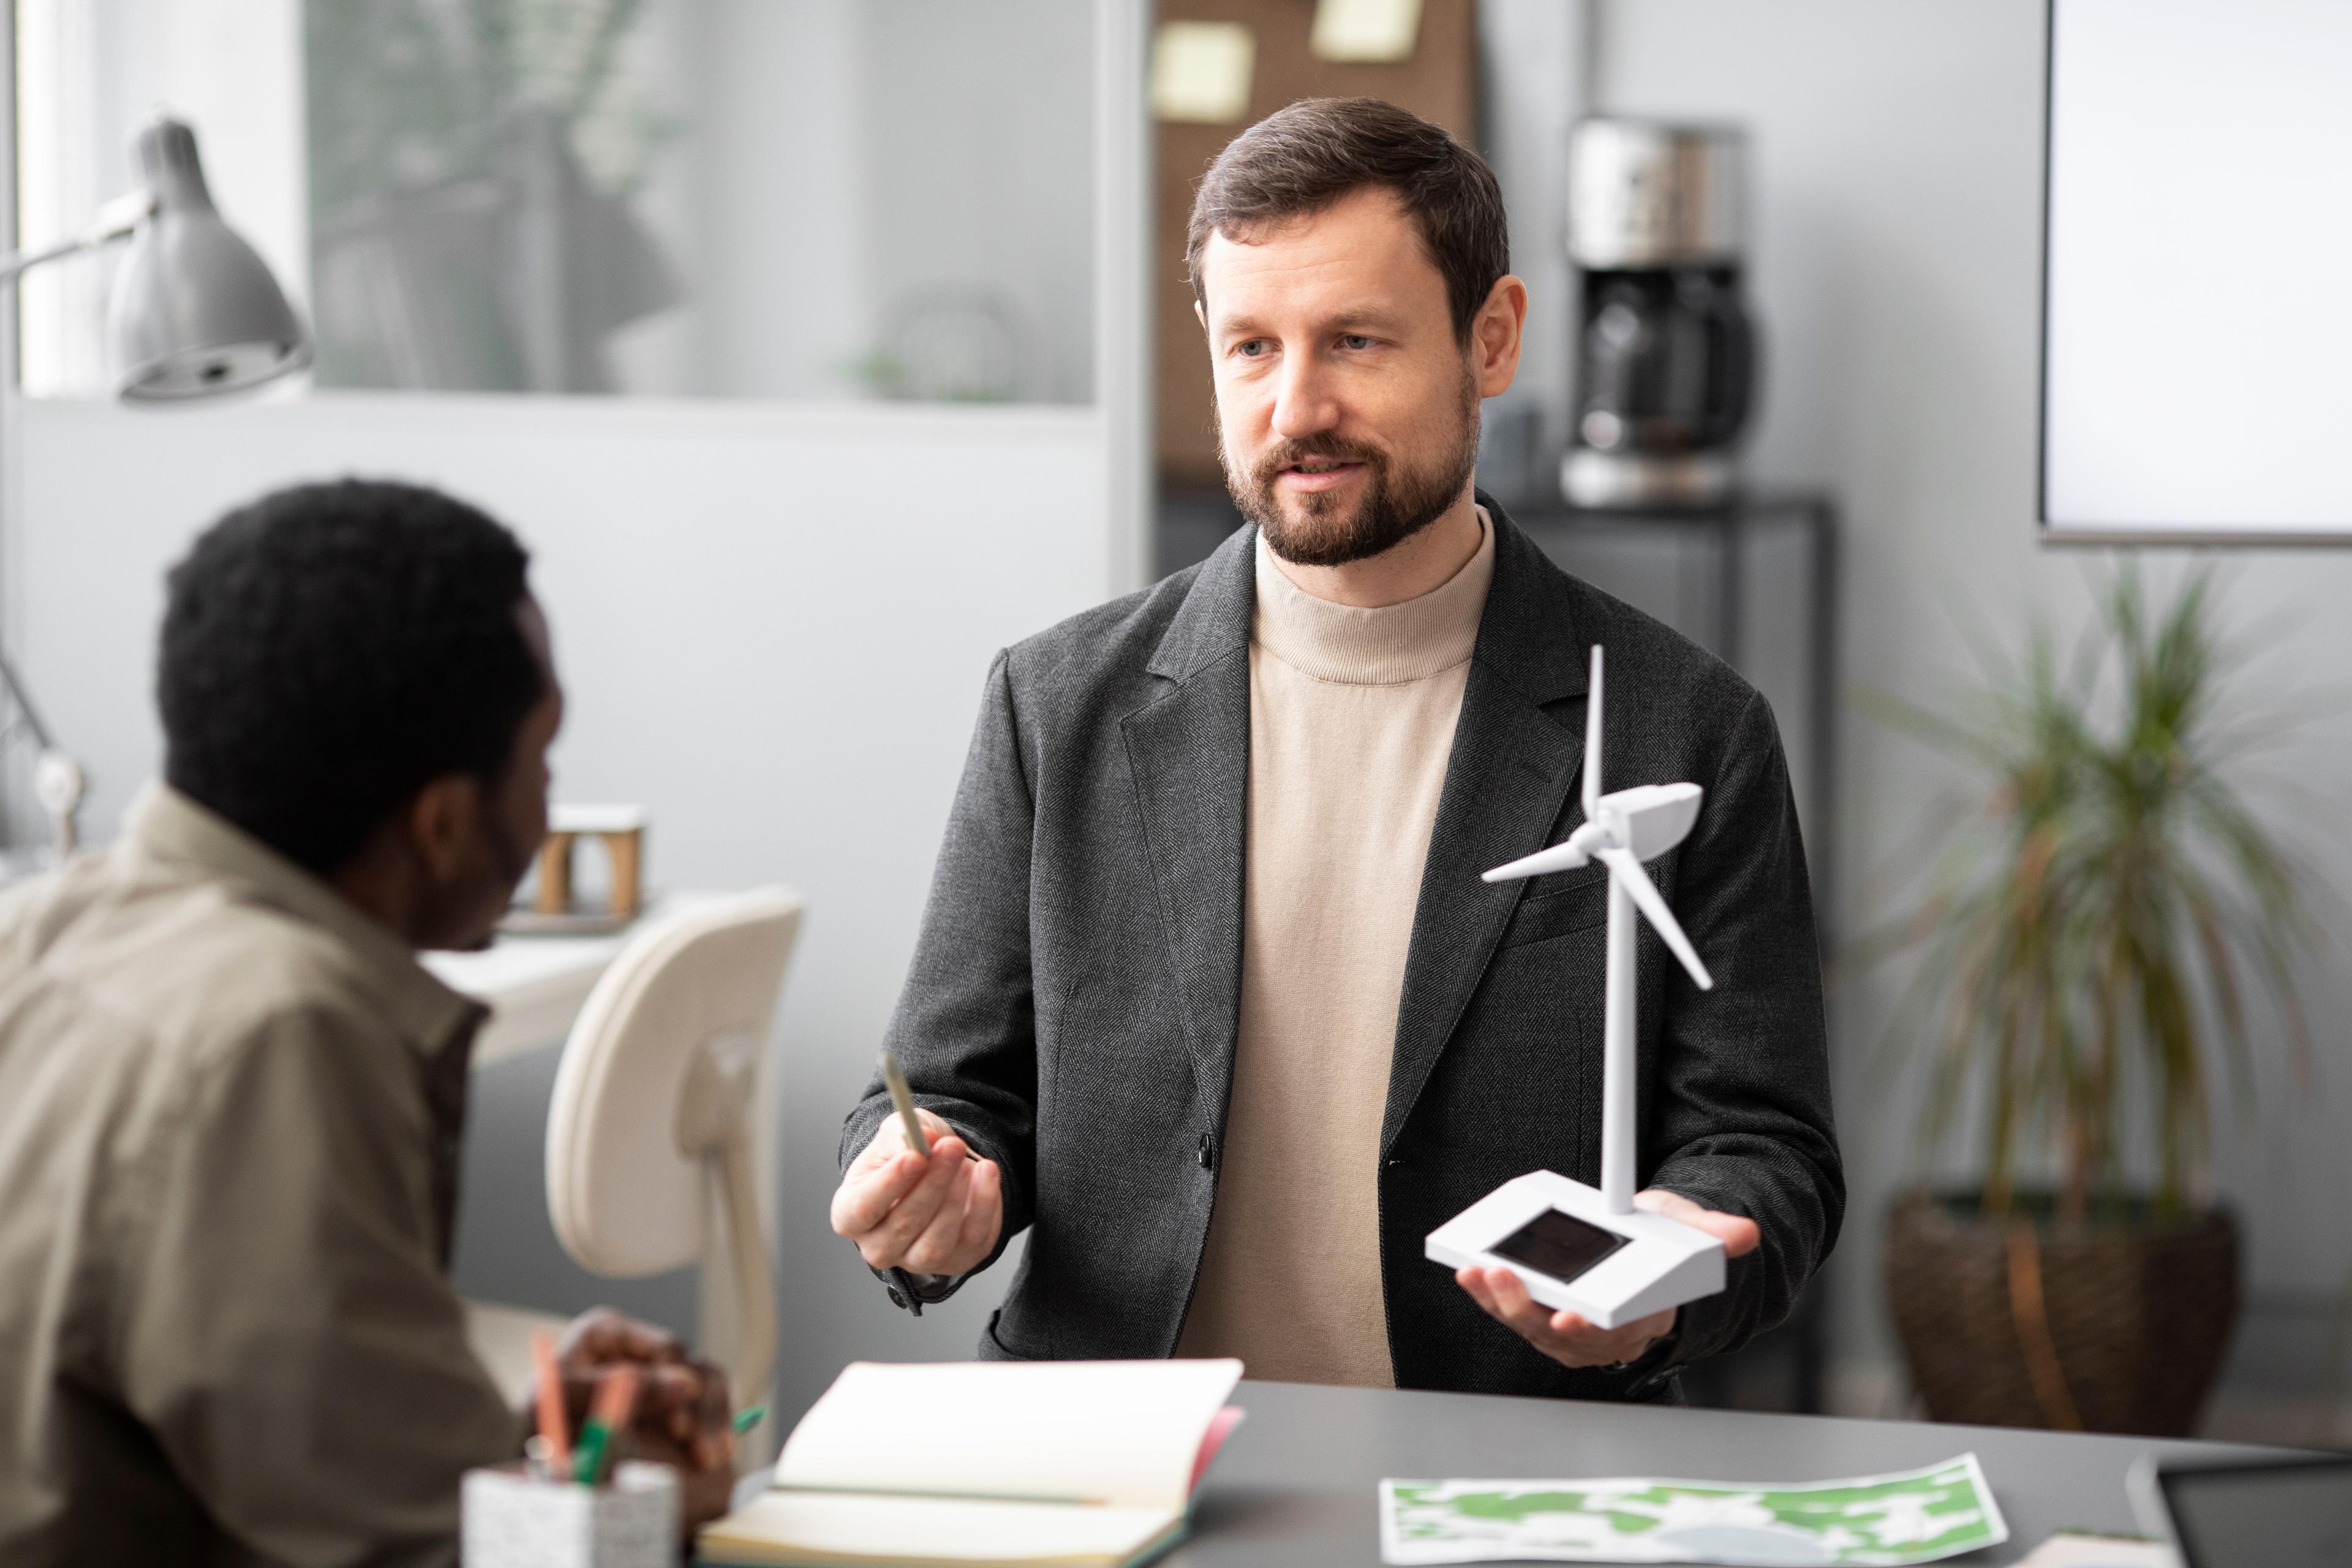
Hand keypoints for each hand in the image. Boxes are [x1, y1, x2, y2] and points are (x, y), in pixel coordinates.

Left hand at [547, 1308, 735, 1531]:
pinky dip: (714, 1425)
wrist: (514, 1447)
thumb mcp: (563, 1397)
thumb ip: (616, 1386)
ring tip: (715, 1457)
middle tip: (705, 1452)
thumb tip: (681, 1384)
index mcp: (609, 1331)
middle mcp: (638, 1346)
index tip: (679, 1428)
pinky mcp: (664, 1398)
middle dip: (704, 1409)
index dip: (680, 1384)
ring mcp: (654, 1371)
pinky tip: (719, 1450)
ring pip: (706, 1381)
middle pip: (693, 1364)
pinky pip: (704, 1402)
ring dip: (715, 1418)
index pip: (666, 1347)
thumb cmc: (530, 1414)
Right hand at [830, 1107, 1002, 1277]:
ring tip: (967, 1162)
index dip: (889, 1184)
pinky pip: (973, 1239)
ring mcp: (916, 1260)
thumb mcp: (895, 1134)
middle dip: (933, 1183)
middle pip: (903, 1225)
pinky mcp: (956, 1261)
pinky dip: (984, 1203)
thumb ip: (901, 1135)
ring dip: (956, 1197)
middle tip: (952, 1147)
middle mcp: (878, 1246)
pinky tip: (986, 1172)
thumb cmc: (906, 1155)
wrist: (937, 1170)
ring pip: (936, 1242)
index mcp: (850, 1213)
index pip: (862, 1209)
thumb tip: (923, 1140)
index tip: (915, 1156)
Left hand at [1455, 1190, 1760, 1370]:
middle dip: (1529, 1310)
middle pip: (1560, 1333)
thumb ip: (1715, 1234)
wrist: (1647, 1265)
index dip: (1590, 1330)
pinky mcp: (1542, 1316)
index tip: (1571, 1318)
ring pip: (1530, 1325)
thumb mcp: (1694, 1237)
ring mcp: (1568, 1330)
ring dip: (1500, 1303)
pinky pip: (1512, 1311)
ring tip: (1478, 1273)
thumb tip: (1743, 1233)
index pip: (1614, 1333)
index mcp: (1640, 1320)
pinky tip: (1469, 1272)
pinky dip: (1489, 1296)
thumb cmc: (1666, 1252)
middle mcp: (1601, 1335)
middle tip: (1505, 1279)